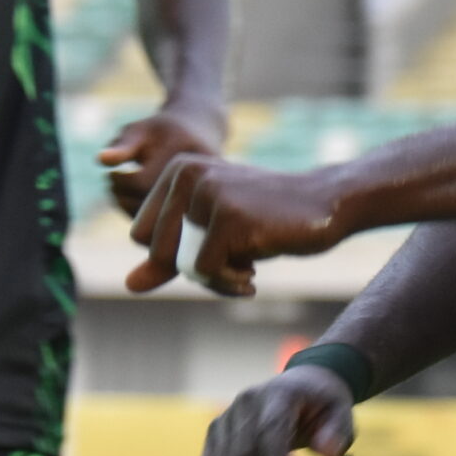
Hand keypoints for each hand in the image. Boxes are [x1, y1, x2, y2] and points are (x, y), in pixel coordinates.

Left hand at [97, 102, 226, 214]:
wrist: (197, 136)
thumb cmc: (162, 132)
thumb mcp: (141, 131)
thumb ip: (123, 145)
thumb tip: (101, 159)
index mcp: (185, 158)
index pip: (143, 183)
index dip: (119, 181)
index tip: (111, 172)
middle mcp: (198, 182)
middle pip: (151, 205)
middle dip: (123, 197)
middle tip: (111, 182)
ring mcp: (201, 200)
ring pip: (157, 222)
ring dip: (130, 210)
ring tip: (118, 191)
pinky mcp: (195, 215)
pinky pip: (164, 227)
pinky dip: (141, 219)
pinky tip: (130, 202)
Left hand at [126, 154, 347, 295]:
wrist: (325, 205)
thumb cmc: (266, 220)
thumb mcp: (212, 236)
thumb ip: (170, 258)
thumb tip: (130, 285)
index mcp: (177, 170)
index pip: (143, 236)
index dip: (175, 256)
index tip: (213, 249)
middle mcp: (188, 174)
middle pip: (158, 251)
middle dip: (194, 269)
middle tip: (232, 264)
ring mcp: (208, 193)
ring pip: (181, 264)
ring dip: (214, 278)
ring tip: (245, 268)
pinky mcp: (228, 217)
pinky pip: (205, 272)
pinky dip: (229, 282)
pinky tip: (254, 273)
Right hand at [198, 365, 356, 455]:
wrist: (299, 387)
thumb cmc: (323, 406)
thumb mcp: (342, 412)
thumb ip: (337, 433)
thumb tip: (327, 455)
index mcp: (280, 393)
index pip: (271, 426)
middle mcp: (246, 404)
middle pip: (242, 455)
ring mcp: (225, 419)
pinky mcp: (214, 436)